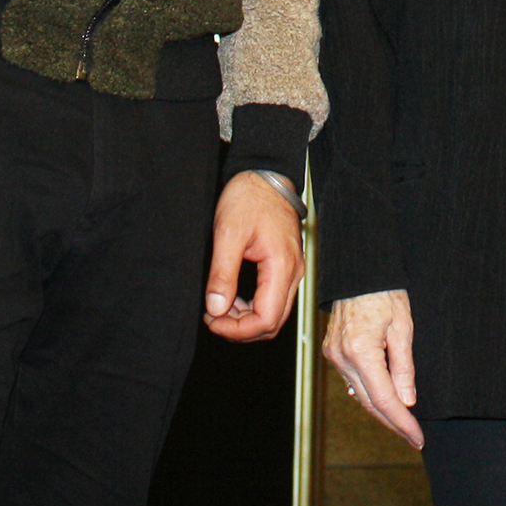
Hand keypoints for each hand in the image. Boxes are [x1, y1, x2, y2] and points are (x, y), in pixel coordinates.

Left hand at [205, 172, 305, 341]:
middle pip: (273, 322)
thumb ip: (223, 274)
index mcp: (282, 266)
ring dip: (246, 319)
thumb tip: (216, 309)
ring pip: (274, 313)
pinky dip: (252, 307)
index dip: (238, 330)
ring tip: (218, 308)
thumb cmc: (248, 197)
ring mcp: (292, 270)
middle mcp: (293, 272)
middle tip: (212, 317)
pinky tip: (232, 298)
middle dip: (241, 328)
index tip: (212, 320)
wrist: (265, 175)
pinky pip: (273, 299)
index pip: (266, 319)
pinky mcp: (285, 266)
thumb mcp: (228, 233)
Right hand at [323, 289, 423, 449]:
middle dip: (393, 422)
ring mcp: (334, 355)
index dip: (403, 422)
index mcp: (362, 351)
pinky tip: (384, 398)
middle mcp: (343, 357)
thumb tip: (407, 401)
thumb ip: (404, 368)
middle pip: (370, 402)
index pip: (385, 399)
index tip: (417, 437)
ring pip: (360, 394)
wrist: (360, 271)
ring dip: (381, 409)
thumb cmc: (385, 292)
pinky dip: (369, 392)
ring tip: (403, 422)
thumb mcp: (403, 328)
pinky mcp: (331, 351)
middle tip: (413, 436)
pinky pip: (352, 380)